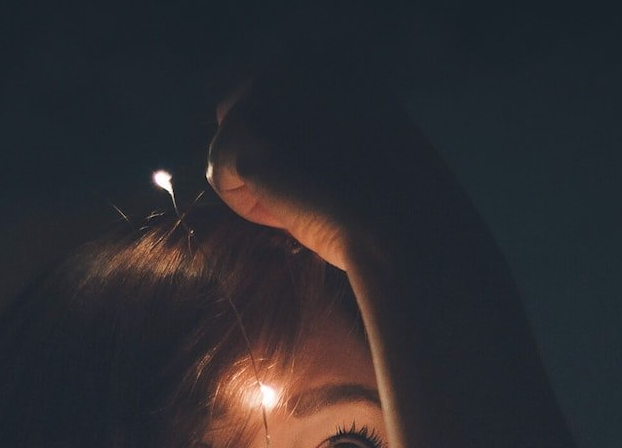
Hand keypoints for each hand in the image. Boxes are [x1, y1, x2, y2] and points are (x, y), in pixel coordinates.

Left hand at [206, 57, 450, 268]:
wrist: (402, 220)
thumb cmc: (392, 197)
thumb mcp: (355, 132)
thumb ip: (311, 117)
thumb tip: (267, 137)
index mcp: (323, 53)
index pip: (267, 95)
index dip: (287, 146)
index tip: (325, 174)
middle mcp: (289, 55)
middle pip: (235, 111)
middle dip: (262, 157)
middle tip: (313, 188)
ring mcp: (263, 90)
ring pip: (228, 147)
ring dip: (259, 183)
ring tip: (311, 196)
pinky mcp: (242, 131)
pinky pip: (219, 179)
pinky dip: (251, 208)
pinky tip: (298, 207)